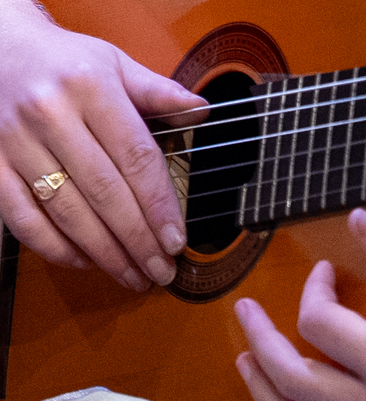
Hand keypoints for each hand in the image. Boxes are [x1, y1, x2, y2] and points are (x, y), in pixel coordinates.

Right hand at [0, 0, 202, 290]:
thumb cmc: (53, 58)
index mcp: (88, 84)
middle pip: (104, 191)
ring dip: (103, 252)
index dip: (160, 205)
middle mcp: (47, 110)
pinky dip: (53, 246)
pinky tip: (80, 259)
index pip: (135, 156)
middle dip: (138, 240)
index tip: (176, 241)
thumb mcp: (107, 60)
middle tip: (160, 271)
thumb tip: (202, 110)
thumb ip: (154, 89)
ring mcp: (11, 136)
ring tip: (130, 275)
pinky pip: (20, 216)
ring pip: (65, 209)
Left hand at [237, 211, 365, 398]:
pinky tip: (270, 388)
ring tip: (245, 356)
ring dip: (262, 381)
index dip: (316, 290)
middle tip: (246, 308)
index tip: (323, 271)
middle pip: (295, 375)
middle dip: (263, 338)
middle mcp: (363, 400)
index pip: (321, 322)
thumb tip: (357, 216)